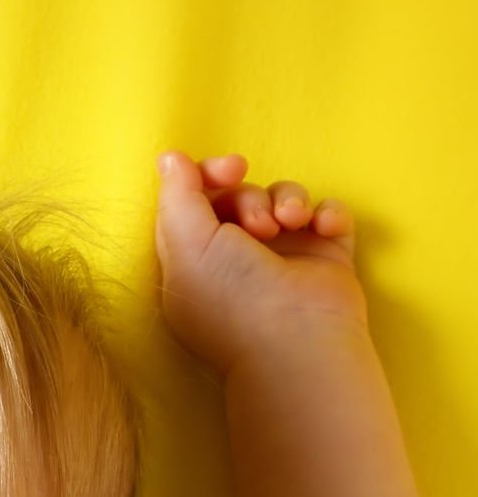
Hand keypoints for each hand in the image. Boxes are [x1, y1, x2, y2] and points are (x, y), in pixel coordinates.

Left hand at [155, 149, 364, 373]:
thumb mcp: (187, 242)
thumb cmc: (232, 294)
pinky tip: (324, 229)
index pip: (195, 201)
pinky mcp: (324, 257)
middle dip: (250, 196)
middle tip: (258, 222)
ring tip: (291, 223)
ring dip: (289, 199)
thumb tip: (169, 157)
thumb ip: (176, 196)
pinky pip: (328, 214)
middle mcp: (236, 255)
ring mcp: (283, 256)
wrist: (298, 339)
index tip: (230, 170)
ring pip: (284, 198)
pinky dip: (328, 214)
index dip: (209, 175)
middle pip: (240, 195)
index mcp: (194, 257)